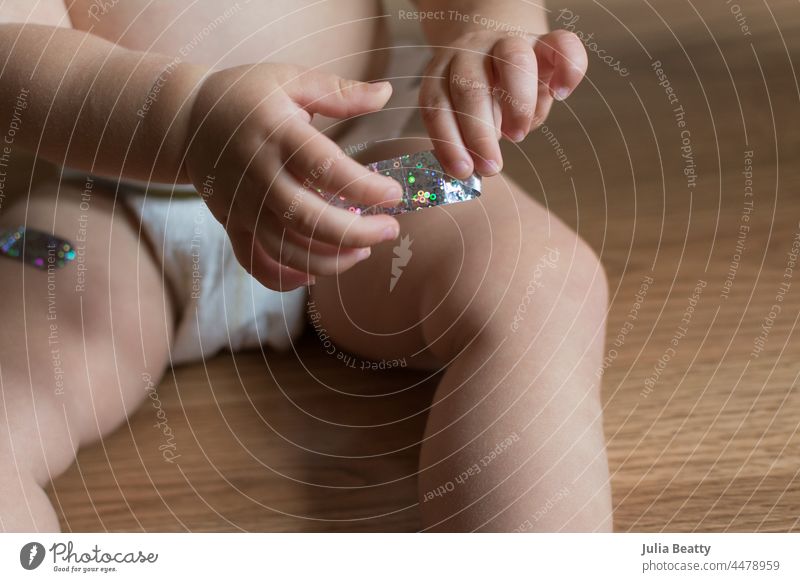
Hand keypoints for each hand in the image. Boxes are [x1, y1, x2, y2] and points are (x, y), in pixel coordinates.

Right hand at [183, 63, 402, 290]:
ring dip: (330, 260)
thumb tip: (386, 93)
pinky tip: (316, 273)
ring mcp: (243, 205)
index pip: (325, 168)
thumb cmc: (247, 96)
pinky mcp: (233, 224)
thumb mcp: (290, 79)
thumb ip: (339, 92)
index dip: (364, 187)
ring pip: (286, 249)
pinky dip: (286, 278)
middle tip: (390, 230)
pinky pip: (256, 263)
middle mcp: (258, 174)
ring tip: (362, 251)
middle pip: (308, 219)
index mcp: (278, 134)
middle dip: (356, 233)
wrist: (186, 120)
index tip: (394, 194)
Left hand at [418, 29, 587, 178]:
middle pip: (471, 86)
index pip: (438, 106)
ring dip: (517, 103)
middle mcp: (473, 53)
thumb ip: (465, 138)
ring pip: (514, 59)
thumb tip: (470, 169)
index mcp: (443, 73)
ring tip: (518, 135)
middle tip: (492, 167)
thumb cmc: (479, 97)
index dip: (449, 141)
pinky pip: (562, 44)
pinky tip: (561, 94)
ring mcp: (509, 42)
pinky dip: (567, 68)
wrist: (496, 47)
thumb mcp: (463, 116)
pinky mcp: (545, 41)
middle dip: (480, 133)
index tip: (463, 172)